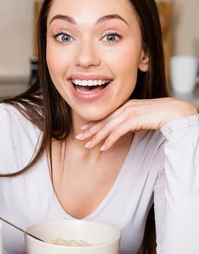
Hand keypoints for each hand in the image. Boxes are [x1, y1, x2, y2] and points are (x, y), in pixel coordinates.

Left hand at [76, 98, 197, 150]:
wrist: (174, 111)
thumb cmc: (162, 115)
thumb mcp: (145, 118)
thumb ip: (137, 122)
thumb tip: (133, 129)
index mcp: (127, 105)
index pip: (107, 115)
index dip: (95, 123)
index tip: (85, 130)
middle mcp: (126, 107)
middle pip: (104, 120)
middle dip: (91, 130)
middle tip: (80, 138)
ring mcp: (129, 112)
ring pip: (108, 127)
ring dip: (97, 137)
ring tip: (88, 145)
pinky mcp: (134, 119)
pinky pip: (118, 131)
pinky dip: (109, 140)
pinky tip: (104, 147)